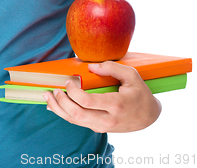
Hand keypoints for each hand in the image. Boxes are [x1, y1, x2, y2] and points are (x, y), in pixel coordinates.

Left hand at [43, 61, 161, 132]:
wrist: (149, 116)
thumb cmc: (140, 93)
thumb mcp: (131, 75)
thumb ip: (111, 68)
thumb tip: (91, 66)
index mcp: (115, 105)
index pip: (86, 102)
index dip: (73, 91)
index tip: (69, 81)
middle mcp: (107, 119)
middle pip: (77, 115)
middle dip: (61, 102)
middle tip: (53, 90)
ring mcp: (102, 126)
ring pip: (75, 121)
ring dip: (58, 109)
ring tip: (47, 97)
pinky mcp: (99, 128)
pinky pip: (78, 123)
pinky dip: (64, 114)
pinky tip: (55, 106)